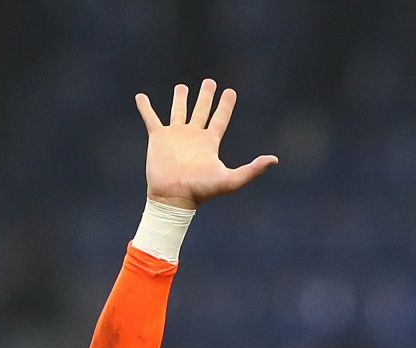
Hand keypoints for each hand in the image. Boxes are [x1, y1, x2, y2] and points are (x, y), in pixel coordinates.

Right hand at [136, 79, 277, 209]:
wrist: (174, 197)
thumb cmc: (201, 190)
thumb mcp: (230, 180)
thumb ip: (252, 169)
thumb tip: (274, 160)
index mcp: (209, 142)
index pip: (220, 118)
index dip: (226, 105)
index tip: (230, 91)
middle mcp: (193, 136)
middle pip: (201, 110)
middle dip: (206, 96)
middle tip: (210, 82)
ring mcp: (175, 136)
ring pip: (179, 111)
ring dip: (180, 99)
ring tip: (181, 87)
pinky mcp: (158, 138)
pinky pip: (151, 118)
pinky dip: (146, 108)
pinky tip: (141, 97)